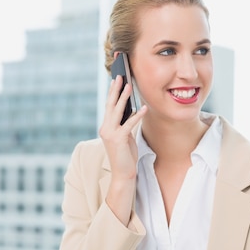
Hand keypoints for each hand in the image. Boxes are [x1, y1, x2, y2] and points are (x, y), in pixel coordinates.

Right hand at [98, 75, 146, 223]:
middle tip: (120, 76)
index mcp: (106, 126)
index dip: (112, 92)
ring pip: (117, 111)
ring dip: (124, 97)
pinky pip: (129, 124)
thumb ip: (124, 123)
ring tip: (129, 86)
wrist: (122, 173)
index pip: (109, 106)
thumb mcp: (124, 136)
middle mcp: (105, 128)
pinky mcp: (118, 139)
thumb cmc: (125, 155)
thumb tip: (131, 109)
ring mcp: (110, 133)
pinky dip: (136, 115)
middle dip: (115, 89)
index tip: (116, 79)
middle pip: (110, 105)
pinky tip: (144, 108)